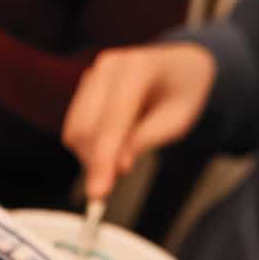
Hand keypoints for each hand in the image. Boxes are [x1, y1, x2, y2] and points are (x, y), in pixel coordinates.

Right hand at [62, 42, 216, 200]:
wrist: (180, 66)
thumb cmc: (183, 91)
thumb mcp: (178, 120)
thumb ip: (146, 140)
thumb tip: (117, 165)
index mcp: (137, 68)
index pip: (111, 122)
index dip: (103, 160)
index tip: (98, 193)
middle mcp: (109, 66)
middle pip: (85, 129)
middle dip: (97, 161)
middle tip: (121, 174)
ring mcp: (94, 75)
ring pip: (75, 131)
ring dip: (93, 156)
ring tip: (124, 152)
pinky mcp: (84, 89)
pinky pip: (75, 128)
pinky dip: (90, 146)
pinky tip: (114, 143)